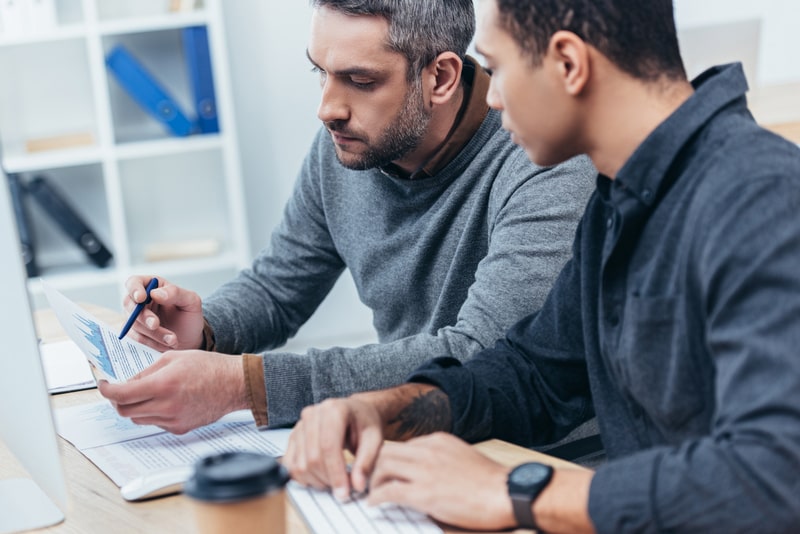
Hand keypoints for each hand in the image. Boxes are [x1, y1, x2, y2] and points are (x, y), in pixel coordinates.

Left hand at [97, 350, 247, 433]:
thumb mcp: (174, 357)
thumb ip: (147, 371)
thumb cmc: (209, 367)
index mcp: (163, 385)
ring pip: (139, 419)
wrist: (234, 384)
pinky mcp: (180, 428)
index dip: (106, 390)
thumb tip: (128, 383)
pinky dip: (152, 413)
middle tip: (118, 390)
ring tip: (144, 394)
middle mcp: (166, 406)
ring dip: (134, 407)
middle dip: (116, 400)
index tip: (103, 384)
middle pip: (125, 411)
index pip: (121, 394)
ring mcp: (173, 420)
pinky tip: (164, 401)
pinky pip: (155, 423)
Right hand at [122, 275, 204, 350]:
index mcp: (153, 286)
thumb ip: (175, 293)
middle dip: (143, 316)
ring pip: (134, 324)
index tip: (141, 298)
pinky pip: (137, 338)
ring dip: (154, 333)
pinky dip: (153, 342)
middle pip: (129, 304)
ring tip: (173, 339)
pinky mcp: (136, 333)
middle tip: (155, 324)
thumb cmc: (190, 316)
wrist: (191, 338)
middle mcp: (141, 300)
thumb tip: (155, 293)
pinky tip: (167, 344)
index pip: (134, 282)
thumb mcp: (191, 301)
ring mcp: (136, 318)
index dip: (134, 289)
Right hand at [283, 395, 385, 500]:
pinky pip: (290, 464)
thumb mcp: (375, 440)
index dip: (335, 473)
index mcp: (334, 410)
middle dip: (328, 480)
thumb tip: (357, 486)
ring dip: (316, 481)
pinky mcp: (293, 436)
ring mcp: (300, 425)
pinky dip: (303, 478)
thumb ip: (366, 462)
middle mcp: (313, 414)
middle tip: (343, 489)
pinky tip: (320, 478)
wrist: (355, 412)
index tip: (344, 493)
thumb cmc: (365, 424)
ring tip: (334, 481)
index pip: (328, 447)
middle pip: (313, 457)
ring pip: (300, 464)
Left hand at [368, 433, 515, 530]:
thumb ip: (442, 457)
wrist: (505, 492)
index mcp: (438, 440)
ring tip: (370, 491)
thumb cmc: (490, 480)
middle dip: (375, 465)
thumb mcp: (462, 456)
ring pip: (382, 467)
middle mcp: (428, 451)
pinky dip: (376, 497)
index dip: (391, 458)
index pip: (404, 445)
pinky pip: (388, 491)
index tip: (386, 469)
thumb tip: (428, 468)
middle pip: (386, 451)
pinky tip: (374, 503)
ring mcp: (424, 471)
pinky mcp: (423, 493)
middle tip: (370, 480)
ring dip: (372, 480)